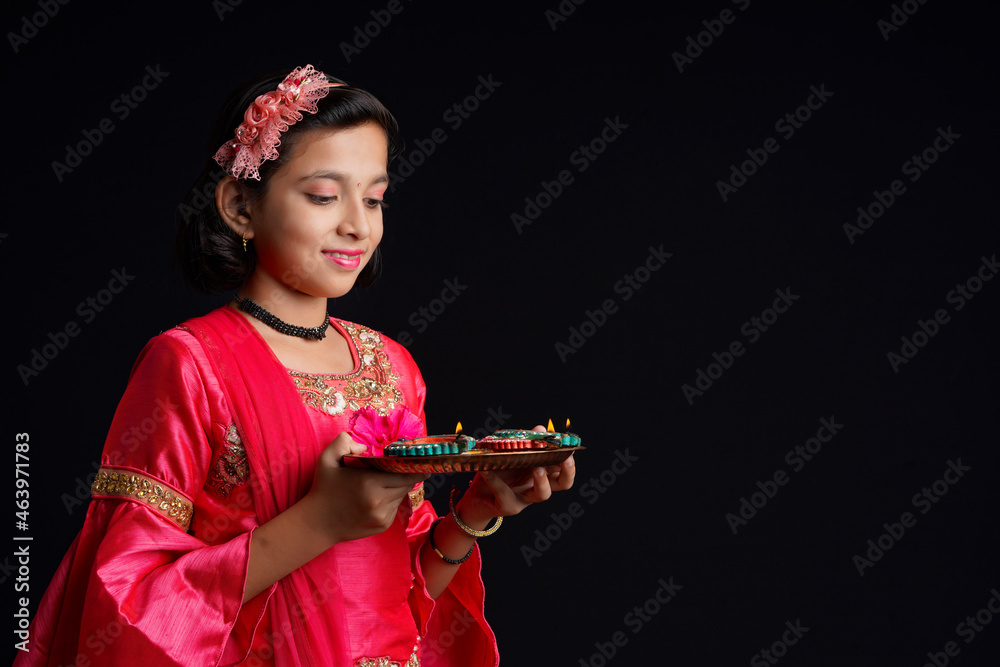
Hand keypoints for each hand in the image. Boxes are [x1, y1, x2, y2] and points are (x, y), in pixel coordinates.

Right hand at [304, 432, 428, 542]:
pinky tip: (377, 498)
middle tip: (407, 469)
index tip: (423, 464)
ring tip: (384, 483)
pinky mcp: (382, 526)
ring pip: (401, 497)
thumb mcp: (327, 460)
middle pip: (406, 485)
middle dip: (407, 477)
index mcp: (369, 482)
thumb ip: (343, 442)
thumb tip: (364, 446)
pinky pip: (394, 509)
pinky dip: (391, 502)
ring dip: (398, 489)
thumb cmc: (323, 489)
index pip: (403, 474)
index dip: (414, 468)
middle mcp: (379, 501)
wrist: (317, 523)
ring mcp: (382, 516)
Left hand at [459, 425, 575, 525]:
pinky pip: (505, 493)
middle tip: (565, 459)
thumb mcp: (511, 454)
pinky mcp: (509, 506)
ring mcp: (525, 498)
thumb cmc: (498, 471)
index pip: (563, 467)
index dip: (569, 458)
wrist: (478, 496)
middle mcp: (538, 486)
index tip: (568, 447)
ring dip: (542, 480)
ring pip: (542, 494)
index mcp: (542, 473)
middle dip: (568, 471)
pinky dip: (495, 480)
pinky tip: (486, 469)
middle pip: (564, 483)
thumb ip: (527, 442)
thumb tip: (541, 428)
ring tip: (536, 467)